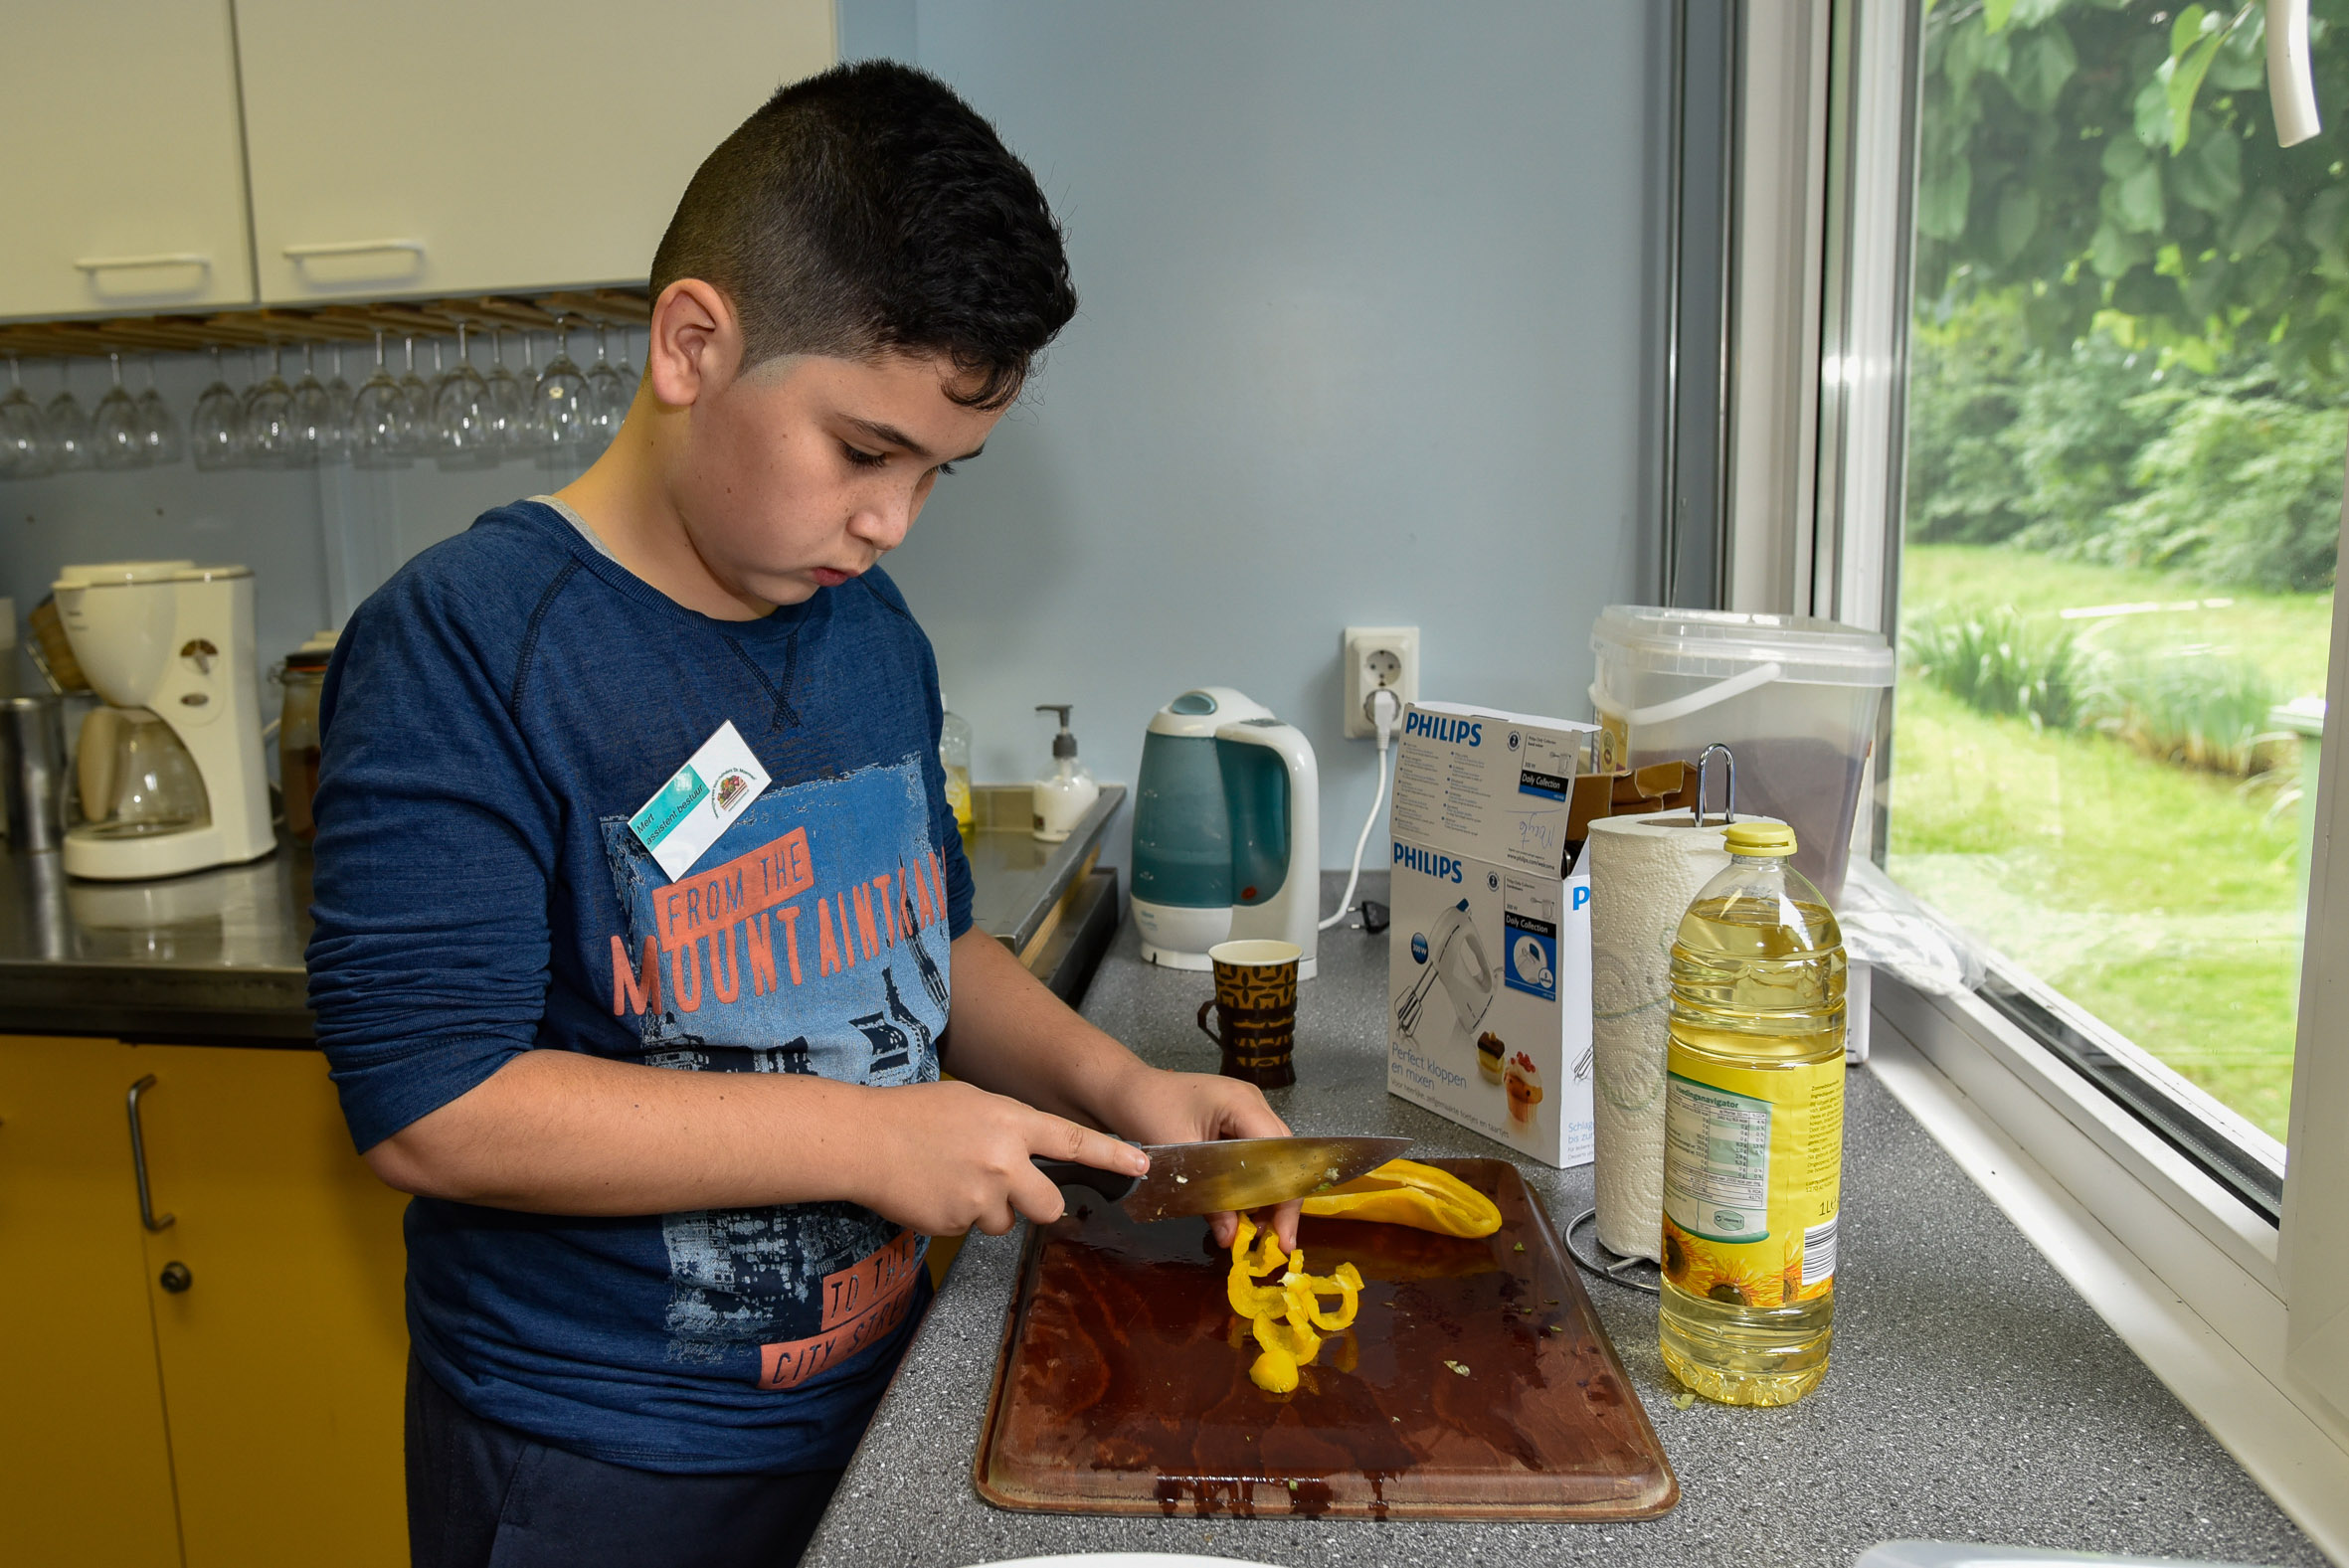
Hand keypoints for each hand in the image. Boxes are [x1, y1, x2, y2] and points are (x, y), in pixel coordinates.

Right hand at [856, 1080, 1146, 1237]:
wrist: (864, 1140)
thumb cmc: (915, 1114)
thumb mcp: (973, 1103)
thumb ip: (1010, 1129)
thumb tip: (1029, 1154)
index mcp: (1011, 1122)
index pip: (1074, 1141)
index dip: (1113, 1156)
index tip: (1146, 1165)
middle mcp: (1004, 1161)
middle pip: (1050, 1205)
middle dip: (1038, 1205)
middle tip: (1010, 1190)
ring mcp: (981, 1196)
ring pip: (1007, 1221)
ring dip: (990, 1210)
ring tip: (954, 1181)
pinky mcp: (957, 1223)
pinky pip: (972, 1229)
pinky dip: (959, 1217)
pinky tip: (935, 1192)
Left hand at [1093, 1064, 1299, 1251]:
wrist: (1127, 1089)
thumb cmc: (1146, 1110)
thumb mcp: (1177, 1159)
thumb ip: (1208, 1199)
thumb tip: (1230, 1237)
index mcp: (1242, 1103)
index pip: (1280, 1153)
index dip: (1286, 1195)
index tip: (1284, 1233)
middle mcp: (1253, 1103)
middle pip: (1284, 1157)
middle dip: (1282, 1200)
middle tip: (1277, 1240)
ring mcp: (1247, 1110)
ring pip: (1273, 1158)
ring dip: (1268, 1194)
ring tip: (1258, 1229)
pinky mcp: (1237, 1121)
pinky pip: (1256, 1155)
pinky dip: (1254, 1183)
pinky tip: (1245, 1208)